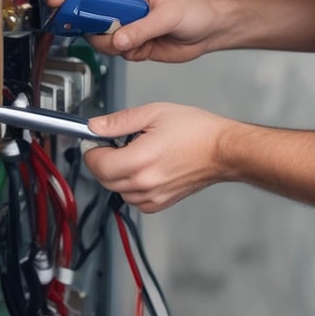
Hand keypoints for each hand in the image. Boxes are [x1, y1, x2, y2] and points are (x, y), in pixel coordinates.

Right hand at [48, 0, 220, 62]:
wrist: (211, 31)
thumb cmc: (197, 10)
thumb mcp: (171, 15)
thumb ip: (143, 28)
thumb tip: (119, 38)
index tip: (58, 2)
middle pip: (90, 8)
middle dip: (89, 22)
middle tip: (95, 31)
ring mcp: (128, 20)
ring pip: (100, 33)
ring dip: (111, 42)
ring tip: (133, 42)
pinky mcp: (132, 40)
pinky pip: (114, 49)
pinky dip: (124, 53)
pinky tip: (142, 48)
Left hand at [84, 102, 231, 212]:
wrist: (222, 150)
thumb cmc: (195, 130)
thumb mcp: (154, 112)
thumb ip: (120, 121)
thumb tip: (95, 126)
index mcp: (140, 160)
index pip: (97, 164)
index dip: (91, 150)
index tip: (94, 140)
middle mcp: (144, 184)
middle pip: (104, 179)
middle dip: (103, 160)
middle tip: (114, 142)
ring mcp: (153, 196)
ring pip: (117, 190)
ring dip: (117, 173)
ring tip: (134, 152)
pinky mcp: (161, 203)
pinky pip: (133, 199)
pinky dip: (131, 185)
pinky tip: (144, 167)